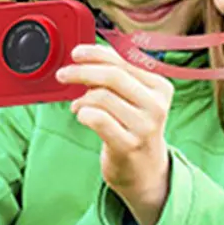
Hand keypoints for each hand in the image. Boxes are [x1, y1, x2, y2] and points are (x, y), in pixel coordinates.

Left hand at [56, 44, 172, 224]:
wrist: (145, 171)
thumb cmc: (134, 129)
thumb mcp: (136, 99)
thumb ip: (119, 77)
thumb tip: (87, 56)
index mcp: (160, 87)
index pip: (123, 61)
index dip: (95, 54)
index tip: (76, 54)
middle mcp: (156, 105)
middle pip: (112, 75)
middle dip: (81, 71)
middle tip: (63, 75)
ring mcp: (144, 126)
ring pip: (101, 97)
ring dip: (82, 99)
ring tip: (78, 106)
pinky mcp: (128, 145)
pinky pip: (97, 118)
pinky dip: (83, 114)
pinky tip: (82, 117)